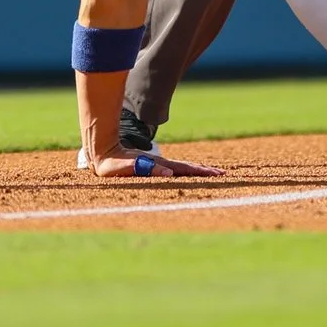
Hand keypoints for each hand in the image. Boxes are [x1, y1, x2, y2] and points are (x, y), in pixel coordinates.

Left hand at [83, 148, 223, 179]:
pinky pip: (173, 170)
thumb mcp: (127, 168)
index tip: (217, 174)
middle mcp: (160, 164)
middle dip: (205, 172)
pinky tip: (188, 174)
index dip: (201, 172)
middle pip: (188, 168)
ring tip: (211, 174)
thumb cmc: (112, 164)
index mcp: (158, 165)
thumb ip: (147, 169)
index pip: (184, 169)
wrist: (103, 150)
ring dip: (197, 171)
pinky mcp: (152, 166)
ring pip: (182, 168)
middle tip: (223, 175)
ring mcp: (157, 164)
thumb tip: (169, 173)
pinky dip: (186, 172)